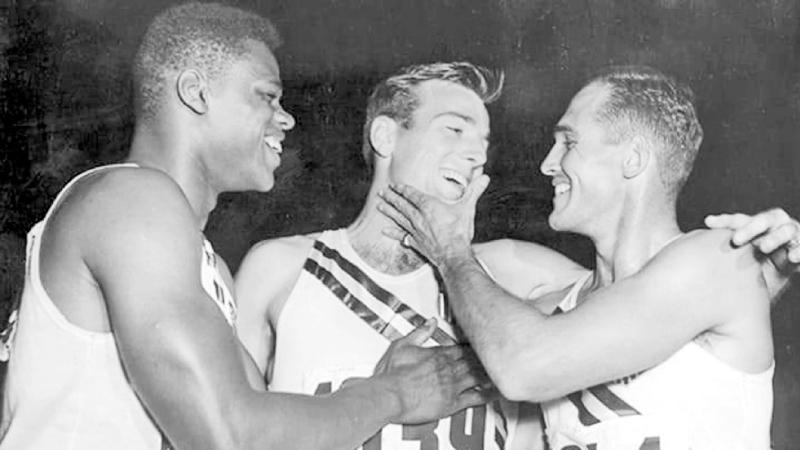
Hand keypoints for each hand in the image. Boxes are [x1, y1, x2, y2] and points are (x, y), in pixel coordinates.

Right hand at [374, 318, 490, 423]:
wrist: (389, 395)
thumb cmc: (392, 374)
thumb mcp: (402, 345)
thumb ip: (419, 332)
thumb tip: (430, 321)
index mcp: (438, 354)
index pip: (462, 348)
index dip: (473, 346)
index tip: (480, 343)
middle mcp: (449, 369)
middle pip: (473, 361)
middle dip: (485, 359)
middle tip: (497, 356)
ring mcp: (453, 386)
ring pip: (478, 376)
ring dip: (490, 373)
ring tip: (502, 372)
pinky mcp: (452, 403)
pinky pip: (476, 398)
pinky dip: (488, 395)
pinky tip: (496, 393)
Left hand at [377, 175, 489, 266]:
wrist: (453, 254)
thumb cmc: (460, 231)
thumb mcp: (467, 208)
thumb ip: (474, 191)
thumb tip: (485, 178)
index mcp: (429, 206)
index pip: (412, 194)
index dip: (403, 189)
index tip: (394, 185)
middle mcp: (418, 217)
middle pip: (401, 205)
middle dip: (391, 198)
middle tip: (382, 192)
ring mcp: (415, 230)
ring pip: (398, 218)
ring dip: (388, 211)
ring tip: (379, 206)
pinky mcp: (415, 242)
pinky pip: (401, 235)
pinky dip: (392, 233)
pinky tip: (384, 231)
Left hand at [705, 208, 799, 274]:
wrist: (791, 265)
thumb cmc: (761, 257)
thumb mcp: (743, 253)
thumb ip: (726, 248)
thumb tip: (696, 241)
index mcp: (757, 224)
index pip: (740, 220)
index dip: (725, 221)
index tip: (708, 223)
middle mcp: (776, 225)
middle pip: (764, 219)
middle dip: (750, 228)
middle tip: (736, 240)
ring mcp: (792, 235)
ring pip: (786, 231)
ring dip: (775, 238)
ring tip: (764, 247)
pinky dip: (799, 251)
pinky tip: (792, 257)